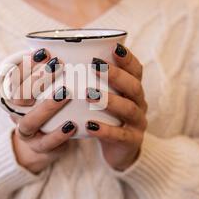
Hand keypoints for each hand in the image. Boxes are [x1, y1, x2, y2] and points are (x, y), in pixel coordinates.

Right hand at [8, 49, 75, 173]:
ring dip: (47, 106)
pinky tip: (73, 124)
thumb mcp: (47, 87)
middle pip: (19, 97)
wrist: (45, 142)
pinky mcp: (40, 148)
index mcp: (15, 95)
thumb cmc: (50, 105)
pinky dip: (58, 134)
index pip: (13, 77)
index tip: (44, 52)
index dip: (26, 64)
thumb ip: (55, 70)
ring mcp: (27, 132)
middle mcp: (16, 113)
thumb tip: (81, 43)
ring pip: (30, 121)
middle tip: (58, 65)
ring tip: (66, 92)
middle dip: (37, 80)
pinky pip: (47, 143)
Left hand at [85, 43, 147, 170]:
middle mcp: (139, 104)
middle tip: (95, 65)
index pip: (136, 70)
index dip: (127, 58)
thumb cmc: (105, 118)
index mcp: (133, 90)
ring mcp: (138, 123)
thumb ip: (90, 81)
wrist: (119, 152)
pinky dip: (105, 130)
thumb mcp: (103, 98)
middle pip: (133, 86)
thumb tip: (59, 59)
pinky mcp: (132, 142)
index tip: (114, 47)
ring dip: (109, 100)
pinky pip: (120, 135)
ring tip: (89, 94)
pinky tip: (89, 126)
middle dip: (115, 75)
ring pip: (128, 109)